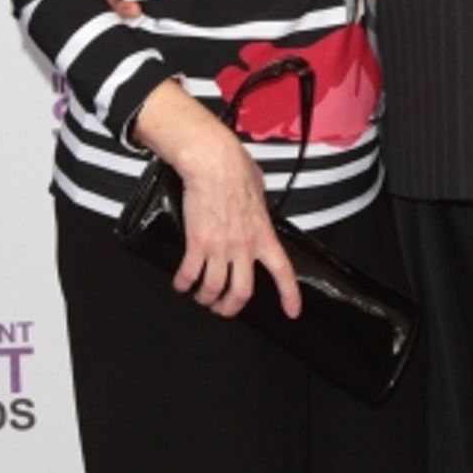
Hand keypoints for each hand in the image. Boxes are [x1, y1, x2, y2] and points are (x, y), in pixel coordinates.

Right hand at [133, 81, 301, 319]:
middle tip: (223, 307)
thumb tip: (257, 207)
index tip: (292, 311)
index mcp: (263, 233)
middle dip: (231, 306)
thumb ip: (259, 208)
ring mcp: (220, 246)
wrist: (212, 161)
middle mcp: (243, 245)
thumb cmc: (234, 168)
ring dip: (205, 298)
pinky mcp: (197, 242)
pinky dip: (183, 284)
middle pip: (242, 292)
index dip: (289, 295)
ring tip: (200, 296)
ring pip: (213, 289)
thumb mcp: (259, 190)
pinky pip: (189, 274)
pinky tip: (181, 283)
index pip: (283, 271)